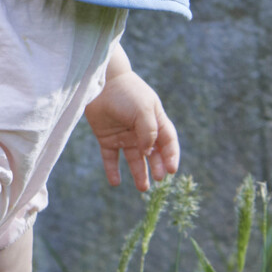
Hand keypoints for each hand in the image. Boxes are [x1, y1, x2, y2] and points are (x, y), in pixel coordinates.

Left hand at [85, 71, 179, 192]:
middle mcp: (141, 130)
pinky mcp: (107, 138)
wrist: (100, 83)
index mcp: (155, 121)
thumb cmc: (126, 93)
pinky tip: (115, 182)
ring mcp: (124, 135)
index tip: (171, 170)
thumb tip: (147, 152)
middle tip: (159, 179)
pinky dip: (113, 171)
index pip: (168, 142)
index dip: (171, 156)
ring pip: (134, 159)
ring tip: (143, 188)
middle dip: (157, 167)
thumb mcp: (143, 110)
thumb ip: (148, 132)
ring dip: (139, 173)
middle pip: (153, 153)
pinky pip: (111, 158)